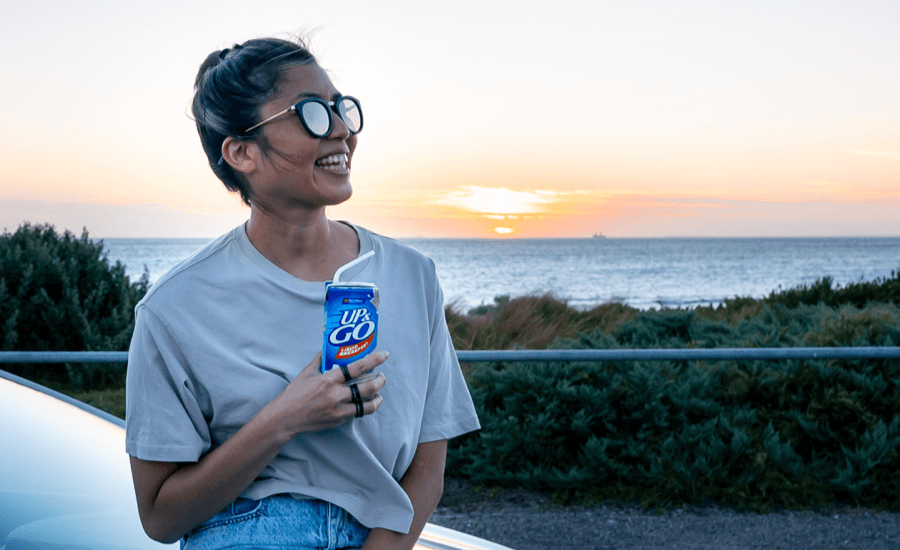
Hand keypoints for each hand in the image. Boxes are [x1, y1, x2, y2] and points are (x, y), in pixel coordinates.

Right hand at [272, 351, 388, 434]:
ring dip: (377, 398)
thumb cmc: (294, 394)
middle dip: (380, 381)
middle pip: (367, 387)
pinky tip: (365, 403)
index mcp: (328, 380)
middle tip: (382, 376)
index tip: (384, 355)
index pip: (356, 367)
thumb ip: (319, 361)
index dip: (373, 360)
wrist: (285, 418)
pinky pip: (357, 413)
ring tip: (379, 393)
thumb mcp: (306, 373)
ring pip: (367, 405)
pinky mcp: (338, 420)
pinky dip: (364, 407)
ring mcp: (338, 410)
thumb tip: (327, 348)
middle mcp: (336, 395)